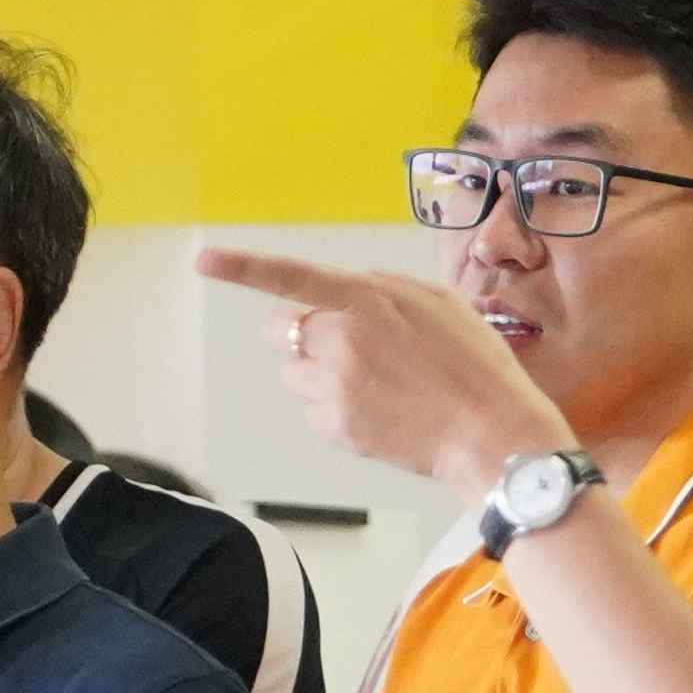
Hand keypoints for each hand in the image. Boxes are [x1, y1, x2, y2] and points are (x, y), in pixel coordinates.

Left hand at [197, 245, 581, 497]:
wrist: (490, 433)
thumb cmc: (474, 365)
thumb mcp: (438, 301)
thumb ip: (381, 289)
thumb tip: (344, 292)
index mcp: (366, 299)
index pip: (290, 277)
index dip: (241, 267)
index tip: (202, 259)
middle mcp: (340, 339)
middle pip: (281, 329)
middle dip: (302, 332)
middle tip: (346, 345)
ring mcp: (334, 386)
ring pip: (294, 372)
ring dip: (319, 373)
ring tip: (375, 383)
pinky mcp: (335, 426)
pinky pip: (313, 409)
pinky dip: (335, 408)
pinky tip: (379, 410)